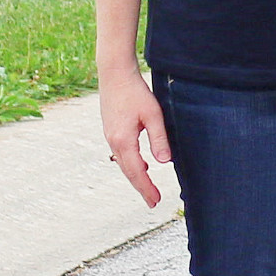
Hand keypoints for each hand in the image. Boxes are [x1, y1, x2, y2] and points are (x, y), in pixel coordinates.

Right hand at [100, 67, 171, 208]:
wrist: (114, 74)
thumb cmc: (135, 91)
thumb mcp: (153, 115)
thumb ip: (159, 138)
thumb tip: (165, 162)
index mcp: (124, 141)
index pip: (137, 172)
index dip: (147, 188)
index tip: (155, 201)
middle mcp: (113, 142)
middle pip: (128, 172)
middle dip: (141, 187)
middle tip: (153, 202)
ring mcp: (110, 136)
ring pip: (123, 163)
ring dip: (136, 176)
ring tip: (148, 188)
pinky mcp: (111, 130)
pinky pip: (121, 154)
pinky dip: (131, 164)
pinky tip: (142, 165)